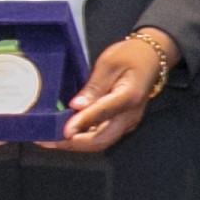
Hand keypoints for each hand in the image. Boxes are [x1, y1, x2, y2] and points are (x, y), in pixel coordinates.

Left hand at [59, 28, 175, 151]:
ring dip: (76, 144)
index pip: (102, 115)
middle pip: (101, 140)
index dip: (80, 124)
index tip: (61, 131)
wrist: (152, 58)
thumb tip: (76, 106)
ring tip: (52, 138)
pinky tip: (67, 133)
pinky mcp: (122, 123)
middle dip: (72, 144)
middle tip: (48, 140)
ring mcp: (127, 122)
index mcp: (129, 97)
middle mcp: (130, 116)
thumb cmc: (131, 56)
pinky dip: (83, 137)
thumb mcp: (109, 64)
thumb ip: (93, 87)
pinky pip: (102, 135)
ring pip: (100, 141)